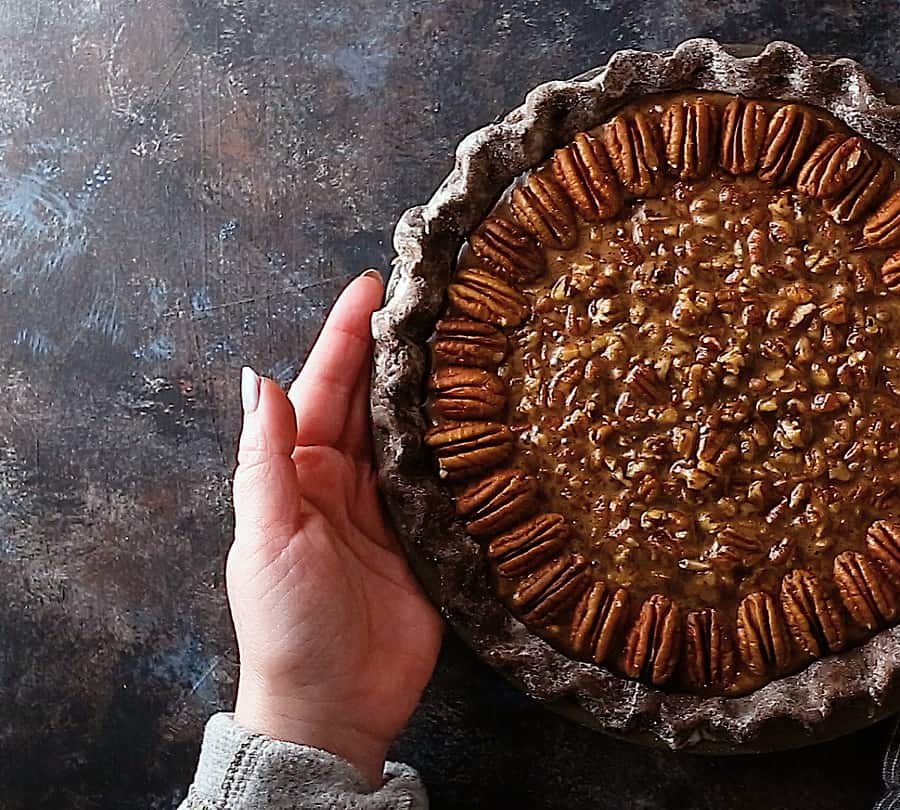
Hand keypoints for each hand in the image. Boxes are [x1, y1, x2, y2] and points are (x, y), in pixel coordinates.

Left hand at [227, 271, 442, 787]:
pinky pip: (449, 484)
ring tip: (467, 340)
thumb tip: (258, 379)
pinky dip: (466, 449)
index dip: (345, 336)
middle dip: (396, 348)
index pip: (324, 388)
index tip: (370, 287)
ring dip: (434, 390)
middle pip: (374, 401)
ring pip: (414, 435)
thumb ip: (266, 460)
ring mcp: (391, 512)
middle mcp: (345, 483)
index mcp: (298, 474)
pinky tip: (491, 418)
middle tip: (432, 298)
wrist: (332, 707)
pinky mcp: (431, 542)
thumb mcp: (266, 538)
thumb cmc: (286, 627)